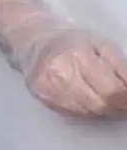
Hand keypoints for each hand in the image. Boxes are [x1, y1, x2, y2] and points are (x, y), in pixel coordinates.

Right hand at [0, 0, 126, 117]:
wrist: (33, 39)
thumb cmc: (69, 40)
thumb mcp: (101, 44)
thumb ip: (121, 67)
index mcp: (78, 55)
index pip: (113, 90)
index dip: (126, 98)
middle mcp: (60, 73)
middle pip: (100, 104)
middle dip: (116, 105)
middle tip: (120, 99)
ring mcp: (48, 87)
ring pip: (88, 111)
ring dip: (101, 107)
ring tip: (102, 94)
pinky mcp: (41, 96)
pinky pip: (73, 112)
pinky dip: (85, 108)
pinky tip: (85, 96)